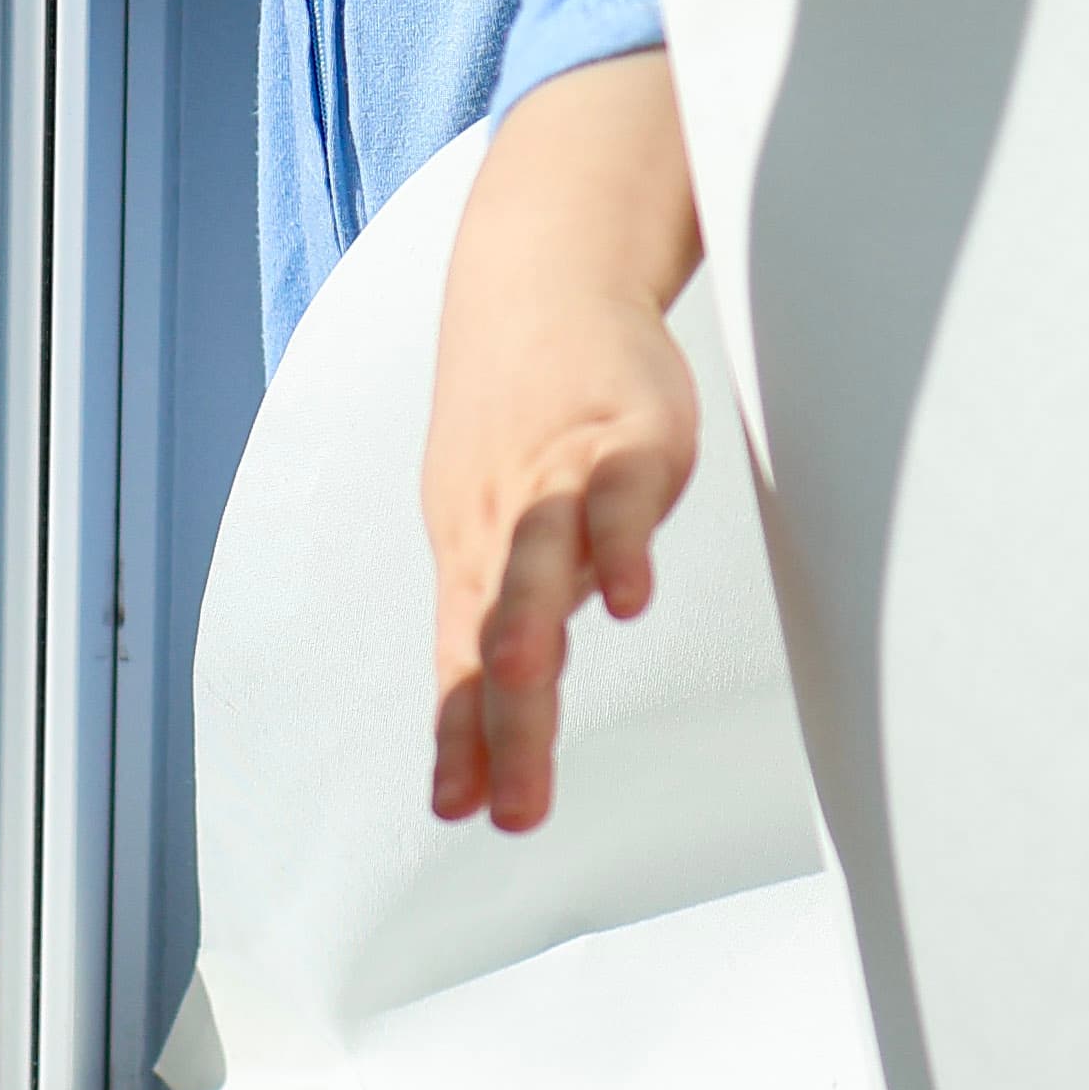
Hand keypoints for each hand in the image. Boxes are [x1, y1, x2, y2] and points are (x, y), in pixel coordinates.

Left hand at [423, 50, 702, 833]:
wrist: (537, 274)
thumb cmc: (521, 416)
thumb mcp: (501, 517)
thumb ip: (509, 607)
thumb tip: (502, 701)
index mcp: (474, 556)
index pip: (461, 665)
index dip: (462, 740)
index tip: (460, 815)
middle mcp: (502, 525)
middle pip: (495, 635)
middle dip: (501, 726)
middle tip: (507, 810)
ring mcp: (559, 476)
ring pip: (536, 558)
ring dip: (528, 624)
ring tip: (526, 687)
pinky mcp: (621, 433)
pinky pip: (616, 494)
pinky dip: (617, 544)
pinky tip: (628, 598)